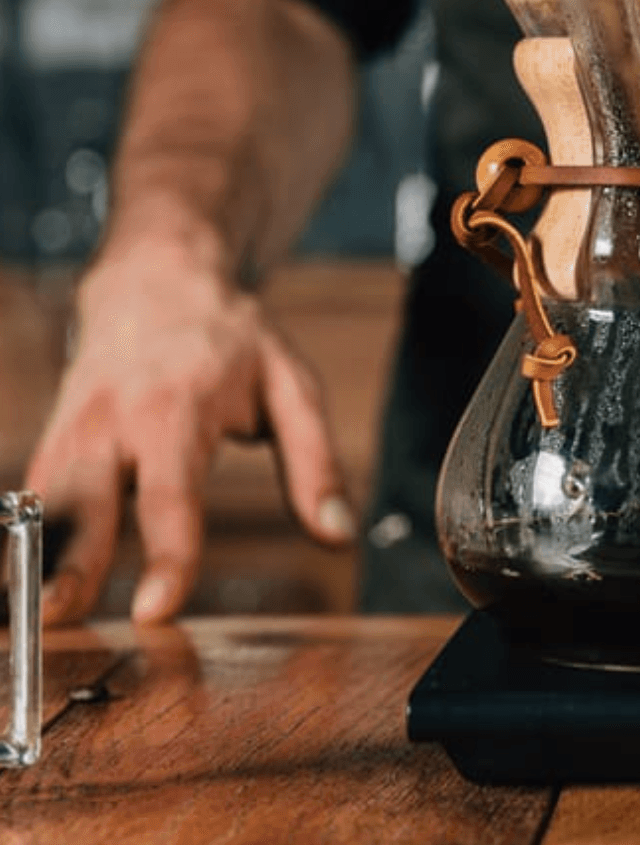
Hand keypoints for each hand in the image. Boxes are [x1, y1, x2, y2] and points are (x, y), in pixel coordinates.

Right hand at [24, 244, 354, 624]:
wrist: (155, 281)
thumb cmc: (232, 339)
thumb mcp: (292, 386)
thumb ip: (316, 464)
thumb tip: (340, 535)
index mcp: (177, 409)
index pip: (170, 493)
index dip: (166, 554)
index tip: (156, 609)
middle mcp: (112, 421)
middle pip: (83, 502)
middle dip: (68, 566)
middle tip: (57, 623)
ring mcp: (71, 430)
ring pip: (42, 504)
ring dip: (31, 562)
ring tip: (28, 626)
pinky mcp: (49, 441)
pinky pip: (28, 499)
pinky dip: (22, 543)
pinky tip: (22, 590)